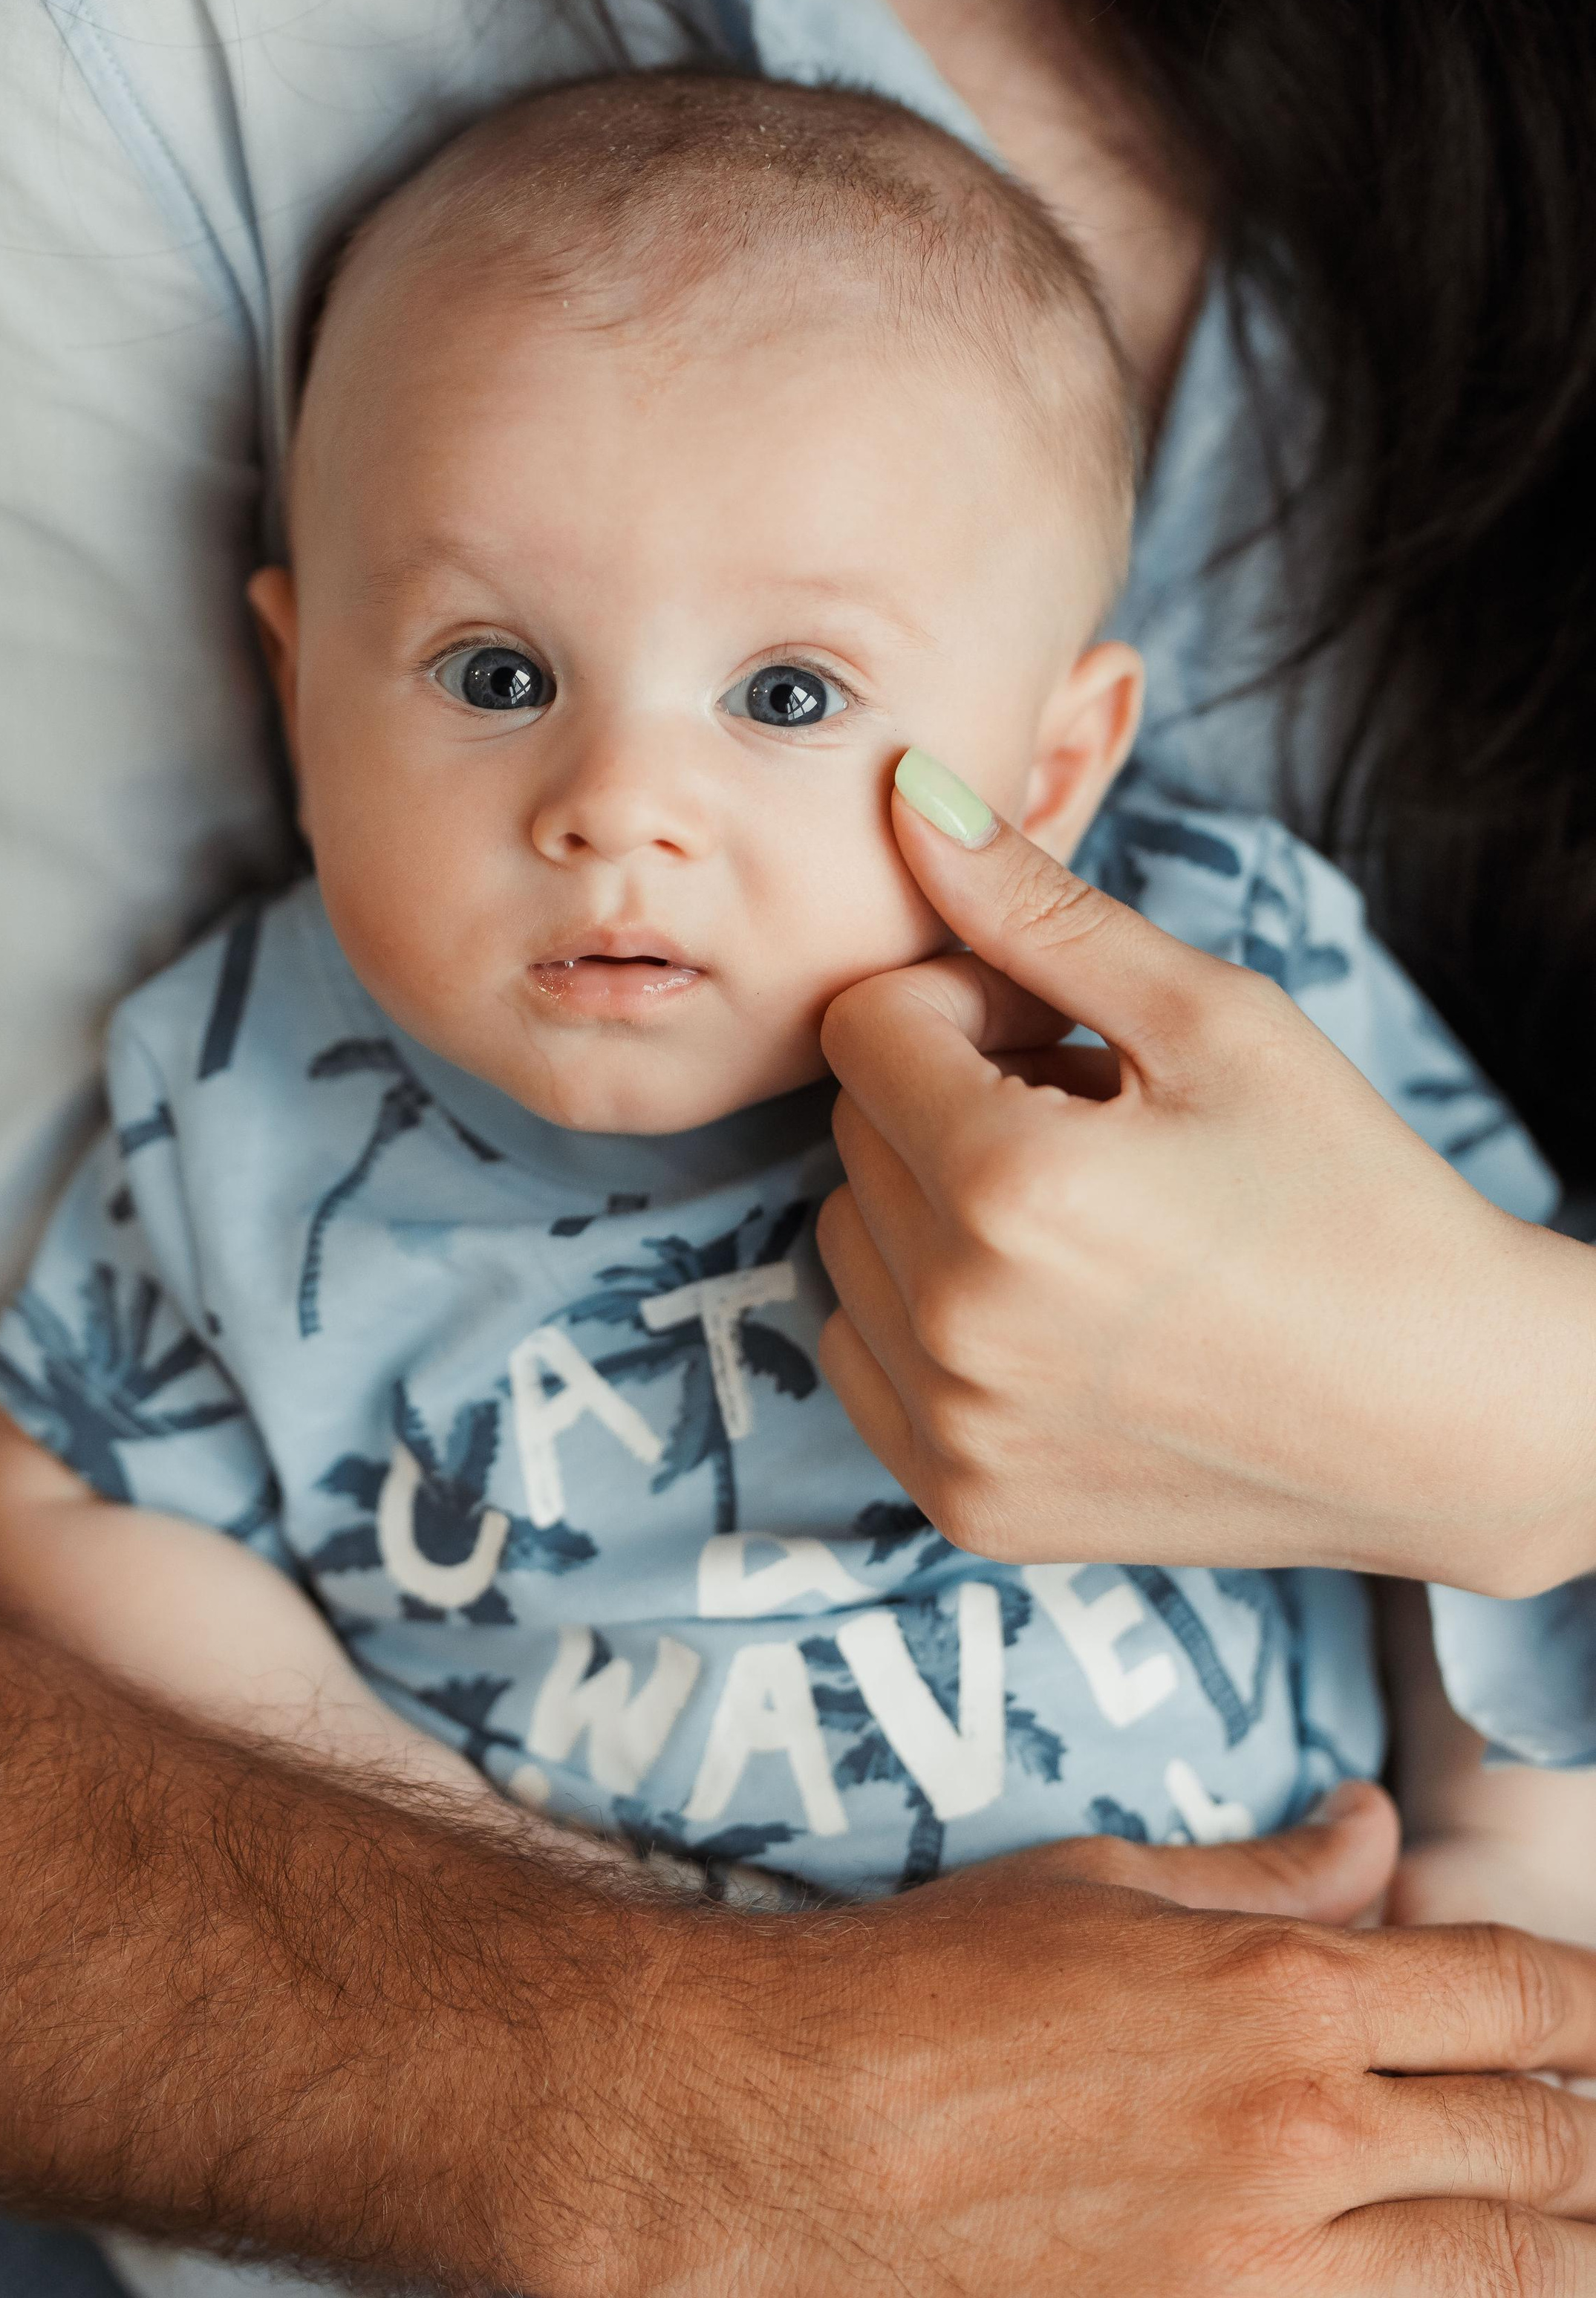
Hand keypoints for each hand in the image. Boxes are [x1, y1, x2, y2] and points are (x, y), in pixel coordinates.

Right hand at [621, 1786, 1595, 2297]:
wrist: (749, 2129)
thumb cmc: (910, 1987)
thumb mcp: (1089, 1890)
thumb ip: (1258, 1876)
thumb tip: (1375, 1834)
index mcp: (1276, 1987)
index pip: (1516, 1993)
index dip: (1592, 2011)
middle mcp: (1292, 2134)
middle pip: (1531, 2153)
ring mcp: (1246, 2290)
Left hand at [815, 766, 1594, 1594]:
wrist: (1451, 1415)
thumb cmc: (1352, 1196)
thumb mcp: (1212, 1018)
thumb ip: (1036, 911)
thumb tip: (903, 793)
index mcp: (1010, 1185)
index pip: (867, 1023)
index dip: (963, 1002)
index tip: (1065, 1035)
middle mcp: (958, 1321)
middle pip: (854, 1130)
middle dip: (949, 1100)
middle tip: (1096, 1124)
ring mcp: (955, 1429)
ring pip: (846, 1240)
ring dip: (931, 1207)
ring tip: (1082, 1220)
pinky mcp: (965, 1504)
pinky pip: (861, 1355)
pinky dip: (924, 1316)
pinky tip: (1049, 1309)